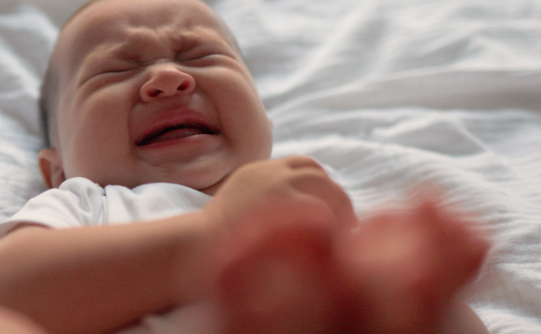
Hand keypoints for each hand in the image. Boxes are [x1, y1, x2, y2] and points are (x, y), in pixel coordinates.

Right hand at [203, 155, 357, 235]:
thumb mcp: (236, 211)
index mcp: (257, 172)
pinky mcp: (286, 207)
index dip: (320, 184)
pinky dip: (333, 230)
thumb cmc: (211, 242)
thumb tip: (294, 219)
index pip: (302, 165)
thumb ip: (262, 204)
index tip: (327, 206)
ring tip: (344, 237)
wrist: (195, 248)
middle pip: (319, 174)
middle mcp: (270, 174)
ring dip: (340, 214)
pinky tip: (332, 246)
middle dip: (335, 197)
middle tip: (345, 224)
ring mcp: (279, 188)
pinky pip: (325, 214)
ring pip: (329, 191)